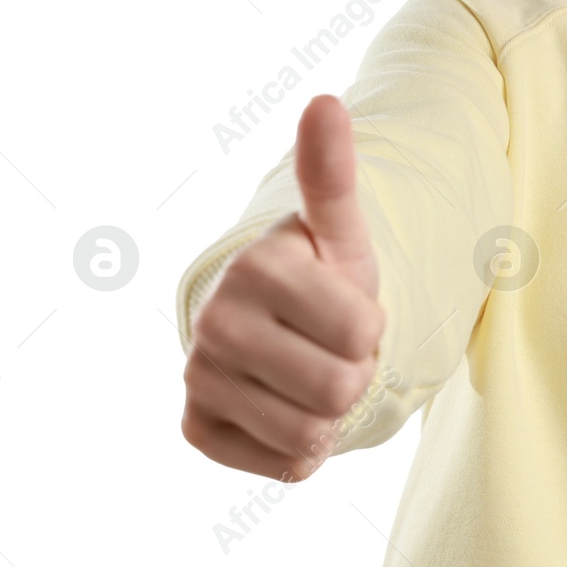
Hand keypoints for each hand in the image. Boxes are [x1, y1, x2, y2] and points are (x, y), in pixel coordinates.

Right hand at [181, 94, 384, 479]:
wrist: (275, 328)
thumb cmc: (322, 276)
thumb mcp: (340, 230)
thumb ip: (333, 173)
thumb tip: (325, 101)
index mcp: (259, 266)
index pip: (364, 332)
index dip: (371, 328)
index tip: (344, 308)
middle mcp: (216, 319)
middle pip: (340, 387)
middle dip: (353, 374)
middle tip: (329, 348)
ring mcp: (199, 374)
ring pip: (311, 433)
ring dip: (328, 413)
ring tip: (308, 375)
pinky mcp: (194, 426)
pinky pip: (281, 464)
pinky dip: (297, 447)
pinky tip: (282, 407)